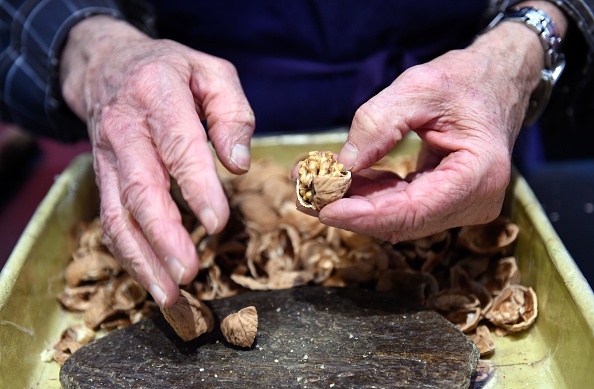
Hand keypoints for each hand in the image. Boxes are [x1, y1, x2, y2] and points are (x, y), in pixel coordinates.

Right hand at [60, 16, 254, 306]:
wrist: (109, 65)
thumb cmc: (171, 71)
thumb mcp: (211, 73)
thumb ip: (232, 114)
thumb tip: (238, 165)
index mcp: (157, 95)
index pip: (178, 147)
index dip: (196, 188)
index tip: (217, 224)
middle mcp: (125, 129)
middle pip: (140, 189)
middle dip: (164, 236)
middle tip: (188, 274)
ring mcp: (108, 157)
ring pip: (118, 214)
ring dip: (142, 258)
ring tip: (169, 295)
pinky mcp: (102, 177)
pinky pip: (110, 220)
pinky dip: (129, 255)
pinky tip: (152, 280)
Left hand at [317, 20, 548, 241]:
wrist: (497, 80)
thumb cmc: (466, 79)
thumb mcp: (419, 87)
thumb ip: (378, 124)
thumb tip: (343, 165)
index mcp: (479, 175)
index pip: (412, 211)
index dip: (363, 215)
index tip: (322, 209)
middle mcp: (475, 201)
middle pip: (400, 221)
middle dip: (349, 210)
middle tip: (304, 195)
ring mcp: (462, 205)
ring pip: (396, 217)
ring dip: (354, 203)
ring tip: (312, 184)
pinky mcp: (446, 201)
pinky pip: (401, 205)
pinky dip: (369, 195)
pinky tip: (339, 180)